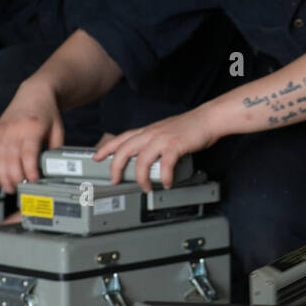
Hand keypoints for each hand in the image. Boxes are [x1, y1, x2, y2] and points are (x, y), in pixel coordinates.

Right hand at [0, 79, 63, 190]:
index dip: (30, 171)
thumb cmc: (47, 111)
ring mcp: (3, 131)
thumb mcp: (58, 129)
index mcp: (32, 128)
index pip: (28, 154)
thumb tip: (53, 168)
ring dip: (2, 176)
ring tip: (9, 188)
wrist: (35, 93)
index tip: (33, 181)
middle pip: (11, 159)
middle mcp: (15, 129)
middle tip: (21, 188)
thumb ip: (55, 149)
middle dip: (15, 178)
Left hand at [92, 108, 216, 190]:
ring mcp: (163, 139)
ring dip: (140, 178)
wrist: (209, 118)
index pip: (122, 138)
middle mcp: (152, 133)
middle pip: (124, 149)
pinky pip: (165, 165)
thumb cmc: (191, 126)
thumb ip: (155, 141)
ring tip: (145, 187)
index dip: (107, 147)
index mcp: (149, 130)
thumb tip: (149, 157)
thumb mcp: (166, 130)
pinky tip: (167, 183)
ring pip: (141, 160)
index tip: (96, 157)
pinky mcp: (175, 146)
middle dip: (115, 167)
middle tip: (114, 180)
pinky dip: (164, 177)